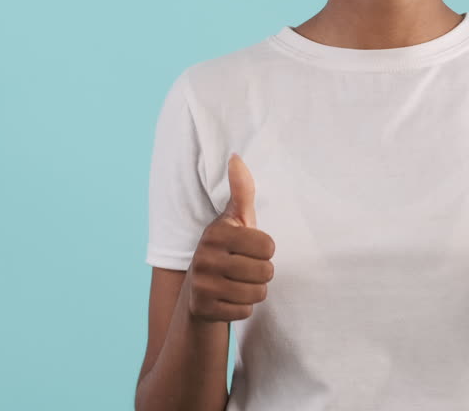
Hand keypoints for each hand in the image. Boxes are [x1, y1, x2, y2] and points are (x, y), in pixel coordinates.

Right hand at [185, 153, 275, 322]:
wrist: (200, 292)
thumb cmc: (228, 250)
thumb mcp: (236, 220)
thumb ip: (242, 191)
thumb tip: (236, 156)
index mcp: (217, 232)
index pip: (269, 245)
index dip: (265, 250)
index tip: (249, 249)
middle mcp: (205, 256)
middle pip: (266, 271)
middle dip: (262, 273)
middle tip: (245, 270)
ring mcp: (202, 284)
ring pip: (258, 293)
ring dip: (254, 292)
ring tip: (238, 284)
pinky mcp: (203, 309)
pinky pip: (246, 311)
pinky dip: (242, 308)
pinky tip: (228, 300)